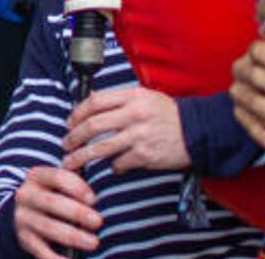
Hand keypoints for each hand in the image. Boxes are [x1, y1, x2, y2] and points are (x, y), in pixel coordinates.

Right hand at [12, 166, 101, 258]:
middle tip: (98, 222)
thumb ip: (76, 185)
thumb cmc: (54, 195)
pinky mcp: (24, 239)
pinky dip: (57, 258)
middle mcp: (26, 195)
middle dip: (77, 212)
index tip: (94, 200)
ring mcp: (23, 218)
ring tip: (93, 243)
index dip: (77, 188)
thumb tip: (102, 196)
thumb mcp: (59, 184)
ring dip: (73, 236)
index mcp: (38, 176)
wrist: (26, 211)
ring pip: (48, 227)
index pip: (57, 177)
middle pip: (52, 202)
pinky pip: (41, 250)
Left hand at [60, 87, 189, 172]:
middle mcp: (134, 115)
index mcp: (132, 96)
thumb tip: (91, 102)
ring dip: (82, 157)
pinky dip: (113, 167)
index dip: (77, 113)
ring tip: (72, 162)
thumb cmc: (170, 114)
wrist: (198, 131)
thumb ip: (120, 99)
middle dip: (73, 137)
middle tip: (66, 144)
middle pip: (92, 125)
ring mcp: (139, 136)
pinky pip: (119, 163)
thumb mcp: (146, 96)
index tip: (69, 123)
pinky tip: (113, 166)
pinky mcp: (145, 155)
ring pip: (100, 148)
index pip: (94, 102)